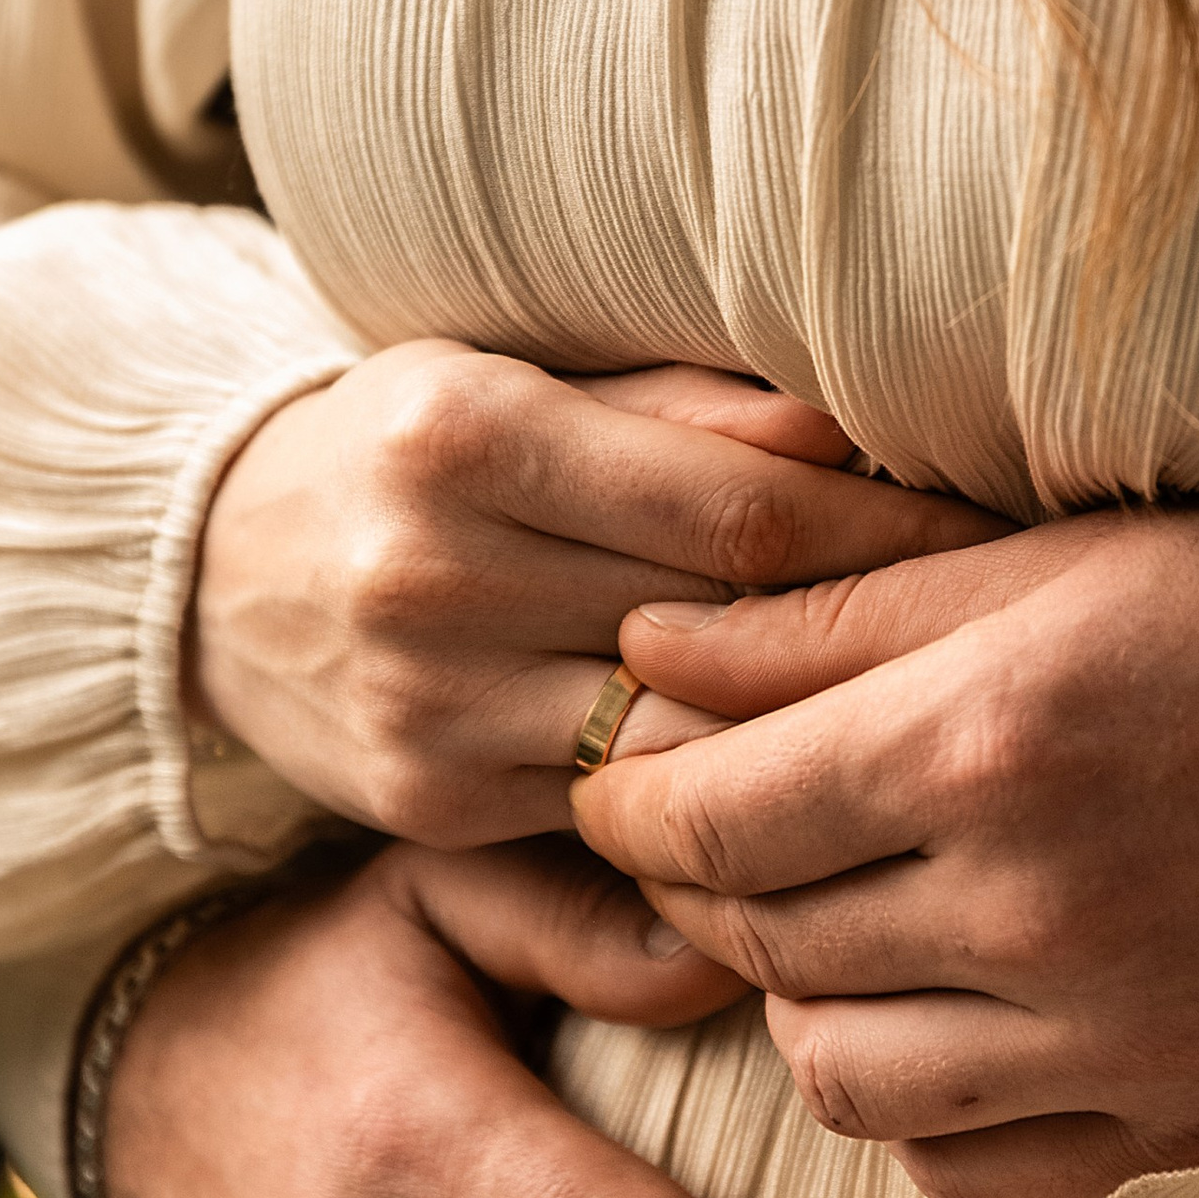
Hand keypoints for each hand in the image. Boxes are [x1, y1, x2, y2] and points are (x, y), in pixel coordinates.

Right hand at [190, 345, 997, 843]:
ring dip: (800, 738)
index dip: (889, 530)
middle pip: (723, 630)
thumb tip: (854, 430)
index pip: (743, 505)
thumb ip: (682, 411)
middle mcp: (437, 573)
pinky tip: (793, 785)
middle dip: (868, 638)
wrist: (204, 576)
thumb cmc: (406, 454)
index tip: (992, 540)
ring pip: (678, 744)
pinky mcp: (426, 809)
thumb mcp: (518, 381)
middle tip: (994, 643)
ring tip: (915, 720)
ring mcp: (427, 707)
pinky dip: (706, 799)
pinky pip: (612, 817)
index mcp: (472, 435)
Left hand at [574, 495, 1198, 1197]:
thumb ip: (826, 617)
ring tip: (831, 923)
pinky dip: (913, 1107)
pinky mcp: (1186, 1120)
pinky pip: (960, 1166)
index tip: (623, 783)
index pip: (708, 817)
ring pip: (837, 1074)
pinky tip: (937, 1018)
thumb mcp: (1044, 561)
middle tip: (714, 838)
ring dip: (801, 1000)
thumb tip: (644, 655)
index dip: (634, 802)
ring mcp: (1120, 1035)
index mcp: (991, 738)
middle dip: (706, 889)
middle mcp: (1044, 905)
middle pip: (761, 941)